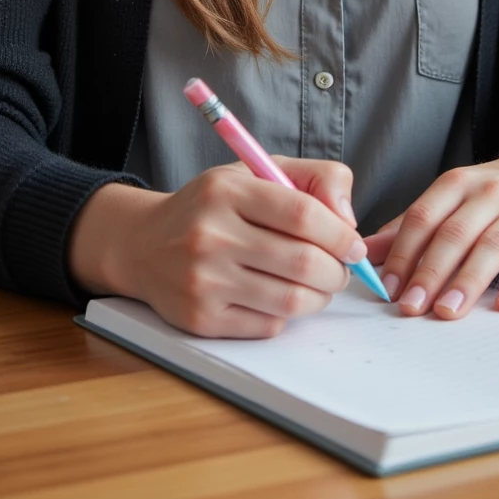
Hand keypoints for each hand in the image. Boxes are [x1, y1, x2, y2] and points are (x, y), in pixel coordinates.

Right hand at [67, 157, 363, 337]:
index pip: (303, 214)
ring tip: (318, 285)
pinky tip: (279, 297)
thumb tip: (349, 221)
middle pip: (302, 262)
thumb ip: (315, 179)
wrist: (143, 244)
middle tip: (340, 269)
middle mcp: (211, 235)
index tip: (354, 246)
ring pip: (290, 301)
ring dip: (319, 297)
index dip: (340, 234)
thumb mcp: (256, 171)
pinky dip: (285, 315)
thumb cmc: (212, 206)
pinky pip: (267, 326)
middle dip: (336, 271)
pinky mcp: (200, 319)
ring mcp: (203, 281)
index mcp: (227, 190)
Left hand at [363, 144, 498, 320]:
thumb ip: (413, 224)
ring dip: (467, 281)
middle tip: (410, 306)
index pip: (423, 216)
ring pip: (491, 246)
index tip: (388, 287)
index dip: (403, 252)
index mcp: (457, 183)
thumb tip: (368, 251)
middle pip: (454, 233)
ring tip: (447, 311)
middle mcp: (489, 193)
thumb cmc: (495, 193)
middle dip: (429, 272)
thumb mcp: (453, 196)